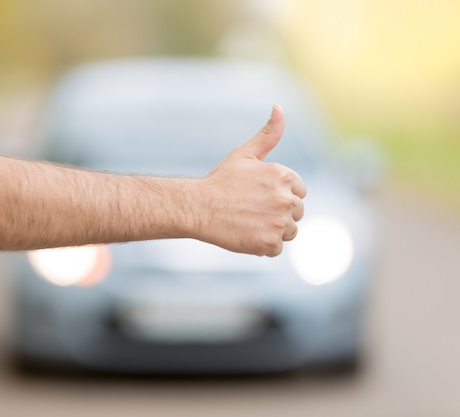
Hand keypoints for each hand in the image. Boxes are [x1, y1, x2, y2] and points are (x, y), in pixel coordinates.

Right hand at [193, 105, 305, 255]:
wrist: (197, 207)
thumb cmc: (220, 180)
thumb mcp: (244, 154)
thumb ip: (268, 134)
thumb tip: (279, 107)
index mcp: (283, 175)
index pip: (299, 191)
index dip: (280, 194)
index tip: (260, 196)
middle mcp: (286, 198)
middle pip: (297, 213)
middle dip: (279, 213)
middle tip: (252, 211)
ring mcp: (278, 222)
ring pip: (289, 232)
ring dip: (273, 231)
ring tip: (249, 222)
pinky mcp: (269, 243)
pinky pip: (276, 248)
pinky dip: (263, 246)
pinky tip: (245, 234)